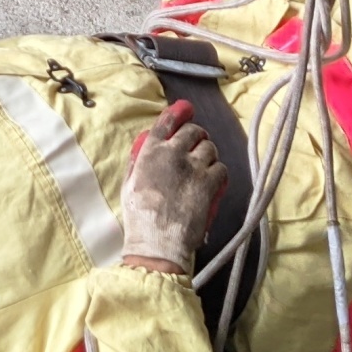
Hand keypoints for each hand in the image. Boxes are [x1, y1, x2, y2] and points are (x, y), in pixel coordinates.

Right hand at [121, 100, 225, 274]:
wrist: (157, 243)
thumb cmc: (139, 218)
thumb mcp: (129, 184)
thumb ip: (138, 163)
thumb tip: (146, 149)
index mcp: (151, 152)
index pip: (166, 122)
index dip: (178, 112)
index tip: (186, 109)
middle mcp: (173, 154)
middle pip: (193, 131)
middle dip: (197, 135)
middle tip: (198, 144)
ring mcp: (194, 168)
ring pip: (210, 148)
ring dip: (208, 154)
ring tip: (204, 166)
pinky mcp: (209, 184)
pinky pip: (221, 168)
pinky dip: (218, 172)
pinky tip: (213, 181)